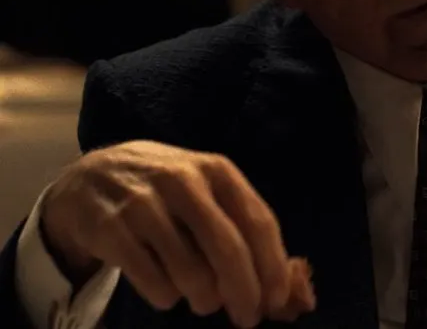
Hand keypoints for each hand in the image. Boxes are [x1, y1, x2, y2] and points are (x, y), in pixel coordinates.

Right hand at [40, 140, 314, 326]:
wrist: (88, 176)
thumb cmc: (163, 190)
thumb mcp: (203, 190)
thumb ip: (237, 225)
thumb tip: (280, 284)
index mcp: (216, 170)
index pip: (258, 222)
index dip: (272, 266)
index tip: (277, 300)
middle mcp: (183, 181)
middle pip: (228, 248)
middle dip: (244, 291)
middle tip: (247, 319)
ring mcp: (144, 204)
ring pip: (190, 270)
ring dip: (204, 298)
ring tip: (204, 302)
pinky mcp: (109, 228)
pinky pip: (151, 279)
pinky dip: (166, 297)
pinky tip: (167, 294)